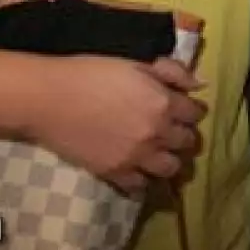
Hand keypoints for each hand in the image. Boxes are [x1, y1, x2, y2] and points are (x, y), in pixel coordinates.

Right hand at [25, 55, 206, 195]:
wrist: (50, 99)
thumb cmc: (90, 73)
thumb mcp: (135, 63)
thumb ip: (172, 72)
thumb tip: (199, 85)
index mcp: (163, 103)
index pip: (195, 113)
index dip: (191, 110)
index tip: (184, 109)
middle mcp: (156, 133)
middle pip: (187, 142)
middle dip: (184, 135)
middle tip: (172, 130)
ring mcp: (137, 157)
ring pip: (171, 169)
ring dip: (170, 159)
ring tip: (159, 152)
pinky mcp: (115, 173)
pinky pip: (140, 186)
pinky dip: (143, 179)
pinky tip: (138, 169)